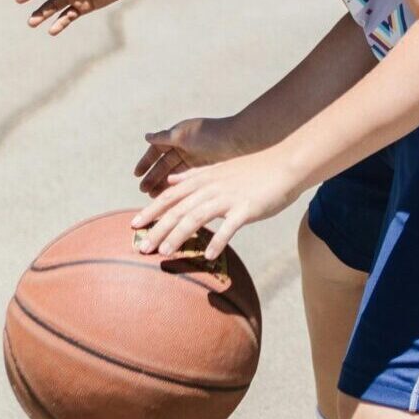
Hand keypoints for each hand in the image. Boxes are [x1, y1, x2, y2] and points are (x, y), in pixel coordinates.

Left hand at [130, 148, 297, 261]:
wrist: (285, 163)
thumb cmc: (254, 169)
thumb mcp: (220, 168)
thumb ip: (194, 175)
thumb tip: (172, 179)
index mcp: (204, 179)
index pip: (170, 196)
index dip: (151, 211)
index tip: (133, 225)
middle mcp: (212, 187)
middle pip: (178, 209)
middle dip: (158, 229)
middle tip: (142, 248)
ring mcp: (229, 197)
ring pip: (196, 217)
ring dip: (179, 236)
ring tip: (165, 253)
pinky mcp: (247, 208)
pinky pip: (230, 226)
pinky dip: (218, 240)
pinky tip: (209, 255)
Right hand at [134, 117, 242, 196]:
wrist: (241, 141)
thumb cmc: (211, 134)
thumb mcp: (184, 135)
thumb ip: (165, 137)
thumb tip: (146, 136)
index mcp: (179, 136)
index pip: (157, 150)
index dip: (146, 162)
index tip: (136, 175)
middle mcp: (186, 147)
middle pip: (165, 165)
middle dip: (154, 177)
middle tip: (144, 192)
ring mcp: (197, 159)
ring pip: (176, 175)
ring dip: (164, 185)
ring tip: (153, 198)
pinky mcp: (207, 171)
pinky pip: (188, 181)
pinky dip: (179, 189)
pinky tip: (172, 200)